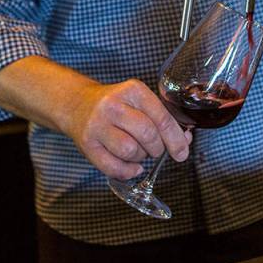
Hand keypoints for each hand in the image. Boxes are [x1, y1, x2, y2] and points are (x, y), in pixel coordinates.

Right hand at [66, 79, 192, 180]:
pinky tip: (132, 166)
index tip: (182, 152)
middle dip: (157, 148)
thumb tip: (185, 141)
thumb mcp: (139, 102)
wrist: (78, 105)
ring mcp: (97, 124)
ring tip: (138, 152)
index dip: (175, 139)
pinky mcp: (87, 144)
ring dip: (140, 158)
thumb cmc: (117, 106)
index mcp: (132, 90)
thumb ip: (162, 119)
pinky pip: (113, 167)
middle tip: (155, 149)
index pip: (161, 117)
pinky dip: (128, 171)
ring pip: (130, 151)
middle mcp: (113, 105)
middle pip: (148, 135)